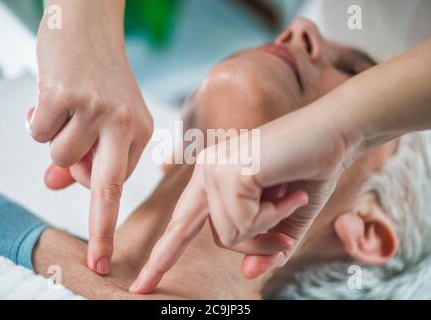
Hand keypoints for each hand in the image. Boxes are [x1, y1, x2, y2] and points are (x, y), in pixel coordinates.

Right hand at [29, 0, 152, 274]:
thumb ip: (82, 155)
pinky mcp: (66, 95)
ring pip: (60, 158)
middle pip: (106, 188)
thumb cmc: (96, 76)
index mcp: (141, 131)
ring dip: (54, 142)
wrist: (89, 25)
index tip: (103, 260)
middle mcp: (124, 123)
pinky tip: (51, 96)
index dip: (106, 223)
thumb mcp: (100, 118)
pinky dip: (36, 120)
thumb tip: (56, 184)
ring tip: (64, 114)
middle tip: (98, 264)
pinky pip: (38, 133)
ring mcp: (95, 109)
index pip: (120, 186)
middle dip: (102, 231)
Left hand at [130, 104, 350, 292]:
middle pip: (218, 237)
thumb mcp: (286, 221)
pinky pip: (246, 222)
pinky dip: (275, 215)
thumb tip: (246, 274)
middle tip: (286, 236)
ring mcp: (215, 170)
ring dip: (271, 226)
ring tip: (289, 198)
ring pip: (232, 235)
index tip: (142, 285)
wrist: (332, 134)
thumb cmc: (308, 172)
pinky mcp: (230, 171)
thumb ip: (265, 248)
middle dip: (255, 244)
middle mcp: (207, 173)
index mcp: (213, 181)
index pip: (182, 225)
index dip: (162, 257)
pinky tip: (288, 191)